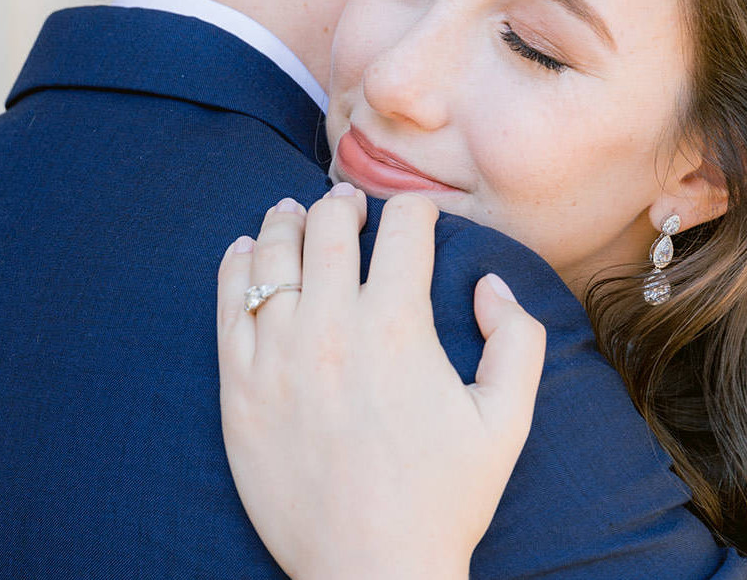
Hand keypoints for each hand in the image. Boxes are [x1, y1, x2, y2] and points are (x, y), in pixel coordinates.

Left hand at [217, 185, 545, 579]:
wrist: (370, 572)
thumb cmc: (444, 496)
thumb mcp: (508, 419)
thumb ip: (518, 338)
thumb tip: (488, 282)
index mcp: (397, 327)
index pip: (403, 229)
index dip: (416, 210)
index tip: (417, 216)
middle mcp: (331, 328)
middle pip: (330, 228)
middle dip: (346, 203)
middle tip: (351, 203)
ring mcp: (277, 355)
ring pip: (273, 255)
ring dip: (288, 221)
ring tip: (295, 210)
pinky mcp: (239, 387)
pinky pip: (228, 304)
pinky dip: (237, 265)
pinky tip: (246, 249)